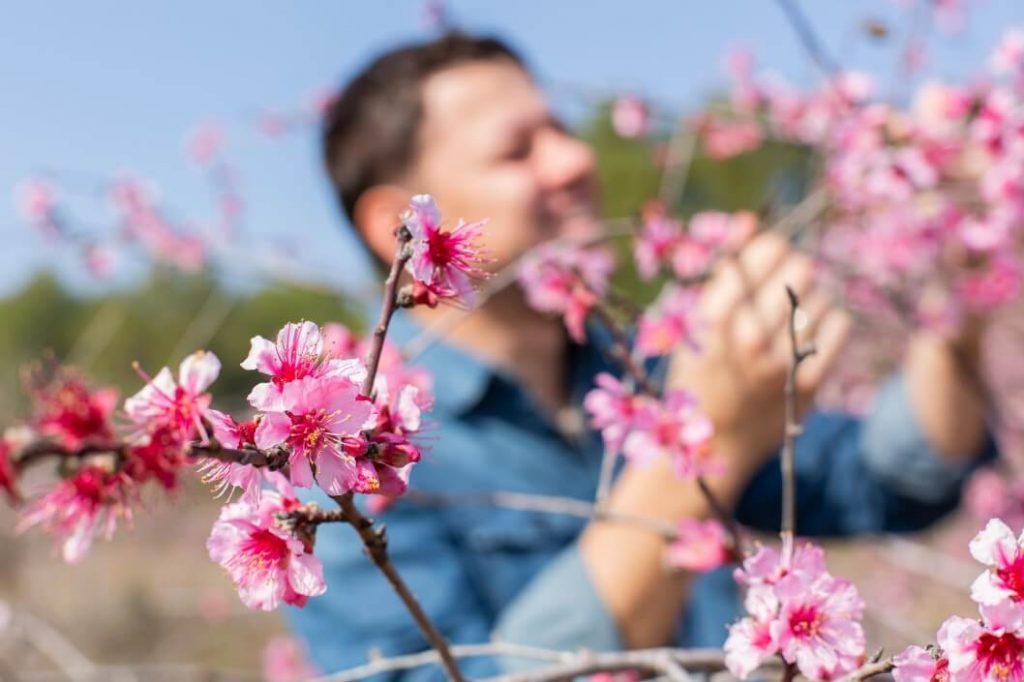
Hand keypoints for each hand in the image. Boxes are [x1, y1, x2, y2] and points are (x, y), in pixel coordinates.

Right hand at [667, 232, 850, 476]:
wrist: (717, 440)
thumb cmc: (703, 374)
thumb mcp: (695, 325)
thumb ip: (722, 275)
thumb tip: (749, 221)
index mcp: (713, 318)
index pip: (760, 254)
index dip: (769, 249)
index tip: (770, 254)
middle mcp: (746, 337)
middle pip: (799, 269)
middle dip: (795, 270)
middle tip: (788, 282)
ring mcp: (779, 361)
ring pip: (821, 296)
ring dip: (811, 299)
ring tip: (793, 317)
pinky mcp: (808, 381)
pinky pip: (839, 324)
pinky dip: (830, 320)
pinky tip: (812, 331)